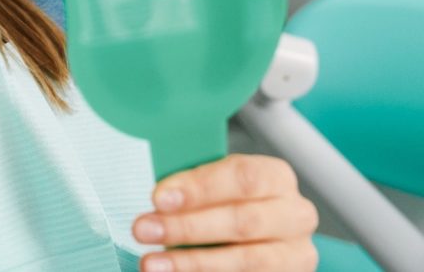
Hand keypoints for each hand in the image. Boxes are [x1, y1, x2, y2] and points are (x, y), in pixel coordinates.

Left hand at [132, 154, 318, 270]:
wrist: (259, 237)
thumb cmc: (228, 202)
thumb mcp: (216, 184)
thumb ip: (194, 186)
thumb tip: (157, 197)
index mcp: (276, 177)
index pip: (242, 176)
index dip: (199, 188)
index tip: (158, 198)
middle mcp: (295, 215)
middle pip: (242, 221)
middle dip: (187, 227)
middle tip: (142, 229)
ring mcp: (295, 255)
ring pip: (245, 261)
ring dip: (192, 262)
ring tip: (151, 263)